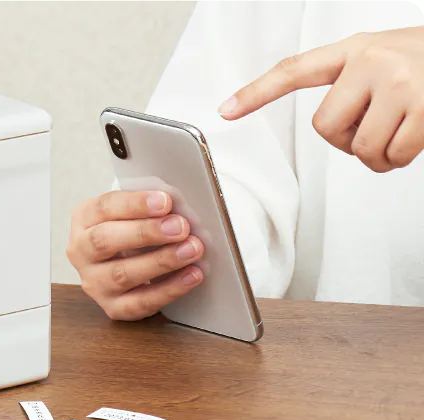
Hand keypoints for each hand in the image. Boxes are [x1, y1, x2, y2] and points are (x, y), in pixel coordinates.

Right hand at [67, 190, 204, 320]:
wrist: (123, 265)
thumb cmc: (132, 231)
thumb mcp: (132, 212)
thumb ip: (148, 208)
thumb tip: (177, 209)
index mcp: (84, 219)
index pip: (105, 207)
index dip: (135, 204)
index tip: (165, 201)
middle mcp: (81, 252)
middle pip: (105, 241)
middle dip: (146, 232)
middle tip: (180, 227)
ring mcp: (94, 283)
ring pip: (122, 274)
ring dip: (161, 261)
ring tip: (192, 249)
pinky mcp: (112, 308)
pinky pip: (140, 303)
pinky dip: (169, 289)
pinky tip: (192, 275)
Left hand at [219, 27, 423, 172]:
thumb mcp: (385, 58)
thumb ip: (352, 84)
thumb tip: (332, 128)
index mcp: (356, 50)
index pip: (294, 71)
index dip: (256, 93)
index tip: (224, 111)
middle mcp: (372, 61)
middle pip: (326, 129)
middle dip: (348, 141)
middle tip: (376, 129)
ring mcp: (398, 82)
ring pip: (360, 148)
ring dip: (378, 155)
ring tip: (402, 131)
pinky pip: (393, 155)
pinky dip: (401, 159)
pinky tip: (417, 136)